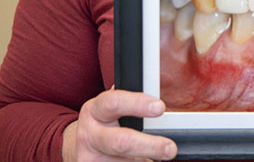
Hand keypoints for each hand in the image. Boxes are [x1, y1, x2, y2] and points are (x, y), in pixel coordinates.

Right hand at [62, 87, 176, 161]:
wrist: (83, 149)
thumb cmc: (106, 125)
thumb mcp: (112, 110)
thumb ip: (130, 104)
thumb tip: (159, 98)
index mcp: (95, 110)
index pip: (115, 103)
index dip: (137, 104)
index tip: (160, 107)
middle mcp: (90, 134)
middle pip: (121, 141)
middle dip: (149, 146)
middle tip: (170, 148)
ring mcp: (90, 157)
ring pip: (126, 161)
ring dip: (145, 159)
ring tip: (154, 156)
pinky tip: (141, 160)